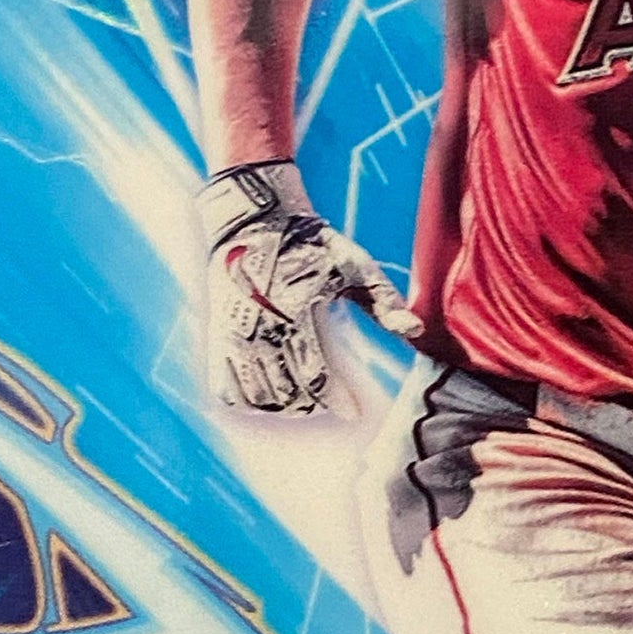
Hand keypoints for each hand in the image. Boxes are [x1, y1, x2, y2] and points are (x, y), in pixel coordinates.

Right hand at [198, 160, 420, 413]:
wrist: (253, 220)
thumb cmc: (311, 244)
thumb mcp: (354, 266)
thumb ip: (384, 302)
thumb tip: (415, 330)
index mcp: (293, 311)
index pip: (315, 376)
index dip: (338, 401)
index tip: (356, 412)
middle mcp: (257, 327)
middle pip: (286, 394)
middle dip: (315, 405)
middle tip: (335, 399)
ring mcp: (232, 335)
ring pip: (256, 398)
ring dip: (284, 407)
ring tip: (308, 399)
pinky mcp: (217, 337)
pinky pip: (226, 389)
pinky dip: (250, 401)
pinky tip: (273, 395)